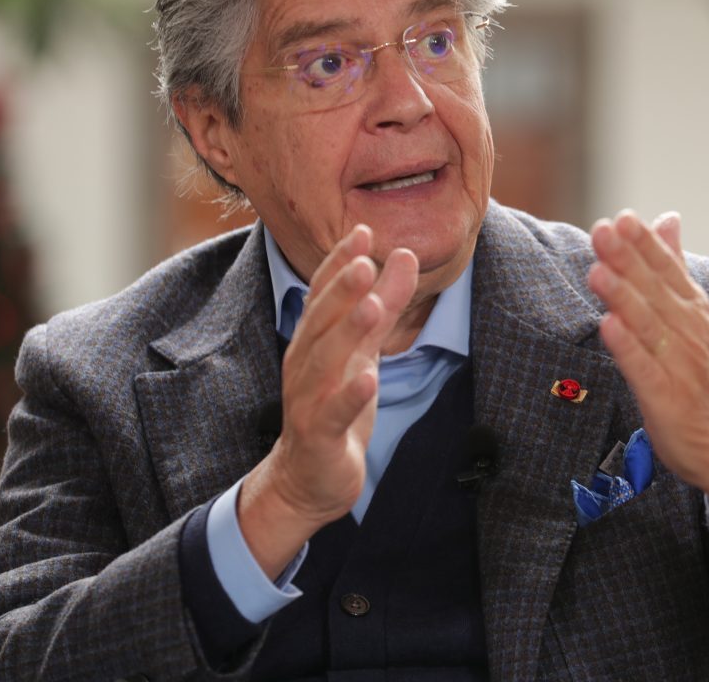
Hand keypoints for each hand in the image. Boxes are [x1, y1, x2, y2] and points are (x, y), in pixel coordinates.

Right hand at [238, 224, 417, 576]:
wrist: (309, 477)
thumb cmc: (336, 404)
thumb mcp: (365, 350)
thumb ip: (384, 305)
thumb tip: (403, 255)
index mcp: (314, 340)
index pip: (323, 293)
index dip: (339, 263)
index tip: (362, 231)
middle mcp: (305, 363)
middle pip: (322, 321)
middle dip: (341, 289)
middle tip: (364, 259)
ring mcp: (309, 399)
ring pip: (325, 361)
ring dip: (346, 332)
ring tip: (370, 306)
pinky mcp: (320, 435)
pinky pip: (334, 413)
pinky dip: (350, 395)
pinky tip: (369, 378)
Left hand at [587, 210, 708, 541]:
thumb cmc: (700, 372)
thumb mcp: (690, 311)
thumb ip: (673, 264)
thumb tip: (667, 217)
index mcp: (689, 307)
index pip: (666, 268)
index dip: (644, 243)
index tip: (622, 217)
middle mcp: (686, 330)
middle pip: (653, 290)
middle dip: (627, 259)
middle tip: (603, 231)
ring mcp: (677, 363)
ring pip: (647, 324)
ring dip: (623, 296)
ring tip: (599, 270)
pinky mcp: (666, 396)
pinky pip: (644, 368)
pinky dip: (627, 348)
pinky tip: (608, 327)